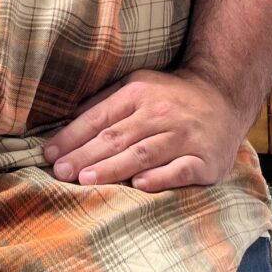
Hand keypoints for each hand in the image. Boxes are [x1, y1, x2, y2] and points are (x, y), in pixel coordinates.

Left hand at [42, 68, 249, 192]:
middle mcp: (158, 114)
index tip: (49, 154)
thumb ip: (104, 102)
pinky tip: (139, 186)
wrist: (223, 96)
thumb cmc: (169, 97)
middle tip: (60, 172)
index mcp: (137, 94)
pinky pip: (180, 170)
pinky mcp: (204, 159)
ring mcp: (183, 137)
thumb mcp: (136, 86)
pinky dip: (160, 178)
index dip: (72, 135)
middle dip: (85, 155)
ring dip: (113, 167)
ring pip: (143, 153)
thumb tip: (66, 120)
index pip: (99, 117)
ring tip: (86, 180)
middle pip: (116, 137)